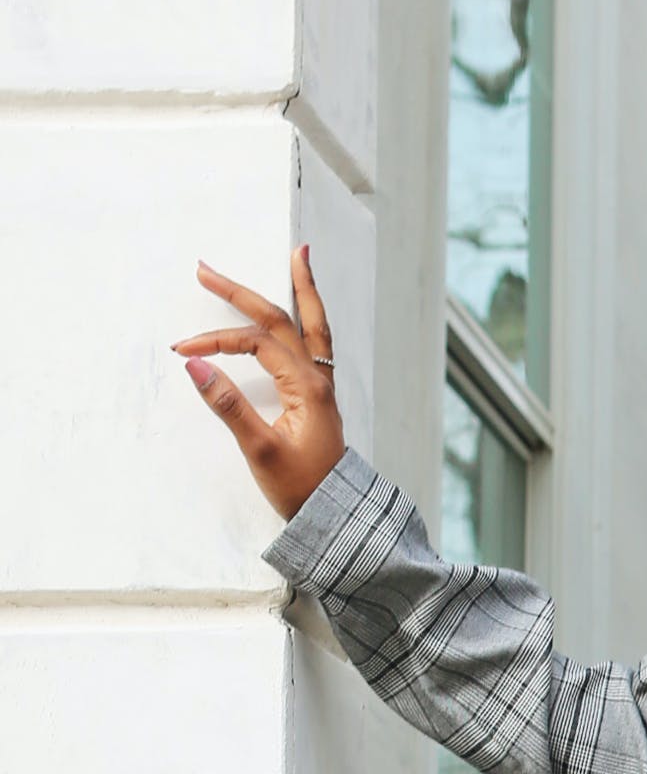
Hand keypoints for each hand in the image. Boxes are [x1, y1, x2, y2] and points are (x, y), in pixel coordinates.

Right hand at [174, 246, 346, 522]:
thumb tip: (195, 365)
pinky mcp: (318, 397)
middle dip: (242, 292)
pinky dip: (308, 317)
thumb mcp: (260, 449)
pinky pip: (315, 343)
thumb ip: (228, 405)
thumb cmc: (300, 489)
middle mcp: (317, 378)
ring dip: (299, 290)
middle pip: (280, 320)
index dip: (216, 342)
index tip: (183, 351)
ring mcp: (321, 386)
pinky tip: (304, 306)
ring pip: (310, 325)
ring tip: (298, 256)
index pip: (255, 343)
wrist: (336, 517)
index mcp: (306, 387)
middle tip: (206, 269)